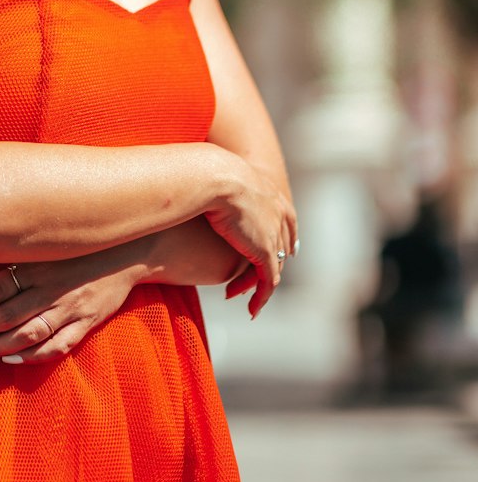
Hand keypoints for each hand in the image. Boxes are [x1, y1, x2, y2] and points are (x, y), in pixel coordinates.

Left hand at [0, 249, 137, 366]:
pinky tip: (10, 360)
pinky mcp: (86, 322)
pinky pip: (58, 344)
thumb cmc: (79, 243)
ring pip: (28, 334)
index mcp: (37, 265)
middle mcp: (51, 288)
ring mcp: (70, 308)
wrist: (130, 249)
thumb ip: (18, 254)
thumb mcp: (47, 242)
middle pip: (6, 315)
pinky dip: (33, 356)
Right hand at [205, 162, 297, 317]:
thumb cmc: (204, 172)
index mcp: (269, 193)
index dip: (283, 236)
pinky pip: (268, 281)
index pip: (285, 220)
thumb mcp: (213, 177)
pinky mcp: (265, 252)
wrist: (215, 175)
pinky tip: (252, 310)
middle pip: (281, 244)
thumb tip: (197, 185)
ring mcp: (273, 233)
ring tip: (235, 293)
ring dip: (254, 282)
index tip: (282, 248)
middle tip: (259, 276)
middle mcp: (277, 213)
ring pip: (271, 265)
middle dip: (271, 261)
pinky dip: (261, 297)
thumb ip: (213, 186)